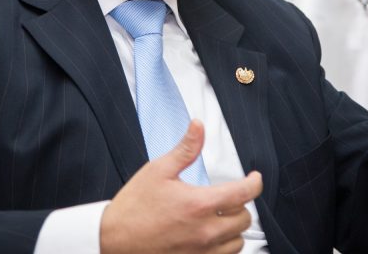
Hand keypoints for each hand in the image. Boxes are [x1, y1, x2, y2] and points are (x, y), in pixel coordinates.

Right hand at [100, 120, 262, 253]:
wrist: (112, 240)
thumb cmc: (134, 206)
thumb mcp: (158, 170)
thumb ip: (185, 149)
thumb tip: (199, 126)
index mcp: (199, 204)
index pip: (243, 194)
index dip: (255, 183)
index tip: (254, 178)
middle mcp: (205, 232)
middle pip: (244, 219)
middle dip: (240, 204)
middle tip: (228, 197)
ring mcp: (201, 253)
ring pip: (238, 242)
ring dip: (233, 228)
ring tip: (219, 218)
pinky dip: (223, 247)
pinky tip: (211, 236)